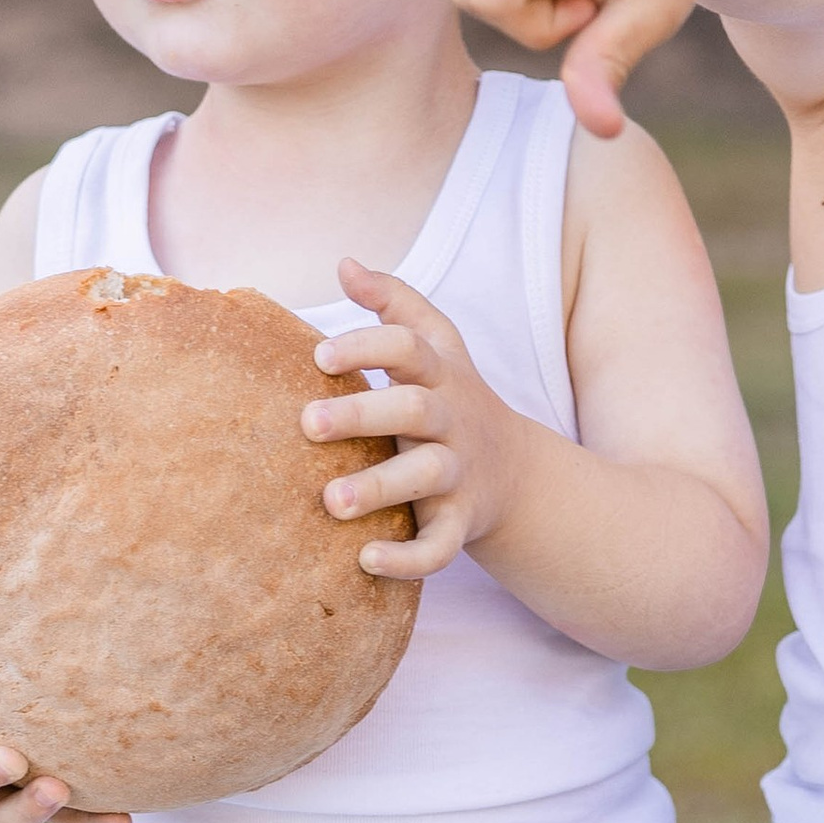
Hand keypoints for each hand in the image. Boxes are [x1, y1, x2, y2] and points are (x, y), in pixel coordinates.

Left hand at [302, 263, 531, 578]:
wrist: (516, 474)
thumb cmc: (452, 400)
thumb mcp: (439, 346)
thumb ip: (395, 304)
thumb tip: (345, 263)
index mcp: (439, 375)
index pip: (410, 348)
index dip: (368, 347)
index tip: (319, 356)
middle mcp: (451, 421)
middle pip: (413, 410)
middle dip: (363, 413)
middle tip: (307, 424)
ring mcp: (459, 474)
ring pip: (426, 478)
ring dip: (379, 487)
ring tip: (331, 502)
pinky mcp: (460, 523)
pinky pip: (440, 546)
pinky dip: (408, 557)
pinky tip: (366, 559)